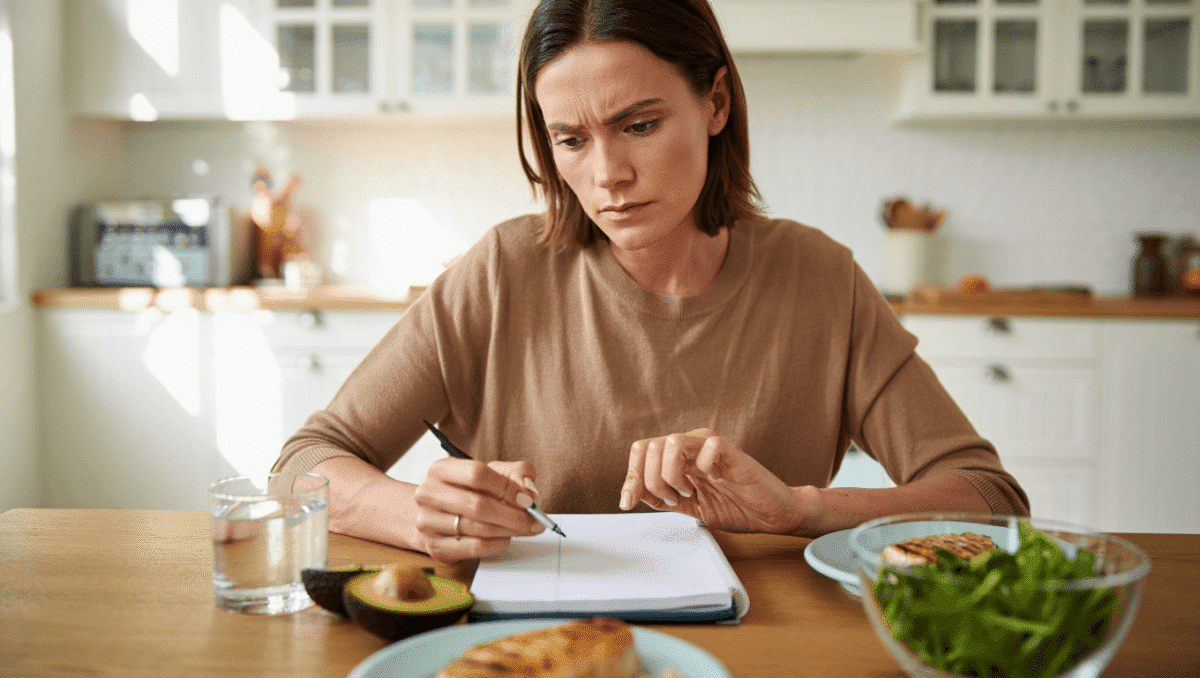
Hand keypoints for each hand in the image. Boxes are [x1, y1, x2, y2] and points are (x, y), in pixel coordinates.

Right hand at [412, 458, 545, 563]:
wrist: (435, 515)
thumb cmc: (467, 492)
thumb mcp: (490, 473)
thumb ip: (514, 473)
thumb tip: (529, 490)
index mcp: (441, 469)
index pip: (477, 474)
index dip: (506, 487)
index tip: (527, 499)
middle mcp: (428, 494)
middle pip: (478, 505)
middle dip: (514, 515)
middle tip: (534, 520)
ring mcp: (428, 522)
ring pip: (478, 529)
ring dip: (509, 530)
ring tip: (525, 529)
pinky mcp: (435, 547)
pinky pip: (474, 548)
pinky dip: (496, 545)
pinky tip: (505, 538)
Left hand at [619, 429, 803, 533]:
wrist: (772, 515)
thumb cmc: (738, 507)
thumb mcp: (690, 508)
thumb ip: (662, 499)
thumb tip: (632, 495)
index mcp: (680, 460)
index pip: (641, 451)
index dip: (630, 477)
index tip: (628, 502)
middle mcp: (692, 449)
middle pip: (650, 446)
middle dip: (650, 479)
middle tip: (670, 499)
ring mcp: (710, 449)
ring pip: (672, 442)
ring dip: (671, 474)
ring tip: (686, 491)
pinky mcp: (732, 452)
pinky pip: (708, 445)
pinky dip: (704, 467)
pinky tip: (715, 481)